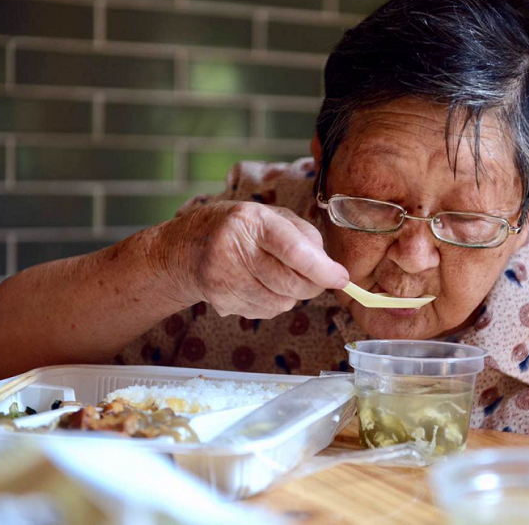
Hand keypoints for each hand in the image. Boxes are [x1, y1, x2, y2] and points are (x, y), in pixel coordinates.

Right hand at [165, 201, 348, 318]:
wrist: (186, 248)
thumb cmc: (239, 228)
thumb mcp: (270, 217)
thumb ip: (304, 236)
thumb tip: (330, 268)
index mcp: (252, 221)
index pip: (294, 251)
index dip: (322, 269)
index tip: (341, 278)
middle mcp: (234, 248)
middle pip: (290, 283)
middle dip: (312, 286)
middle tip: (316, 278)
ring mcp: (224, 277)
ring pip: (280, 302)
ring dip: (291, 295)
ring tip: (276, 276)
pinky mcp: (220, 300)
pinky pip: (264, 312)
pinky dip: (272, 303)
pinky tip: (258, 285)